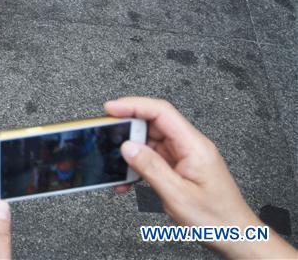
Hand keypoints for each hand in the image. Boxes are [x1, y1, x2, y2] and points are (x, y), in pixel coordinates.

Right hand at [104, 97, 297, 258]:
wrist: (237, 237)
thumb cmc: (217, 219)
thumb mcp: (177, 196)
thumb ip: (150, 168)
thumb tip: (127, 146)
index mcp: (195, 146)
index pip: (162, 112)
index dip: (134, 105)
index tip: (111, 108)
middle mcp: (191, 147)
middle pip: (154, 124)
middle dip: (127, 128)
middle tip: (105, 135)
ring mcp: (185, 157)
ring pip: (151, 142)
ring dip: (131, 151)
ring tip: (115, 163)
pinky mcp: (181, 167)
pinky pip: (154, 158)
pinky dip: (139, 165)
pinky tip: (128, 178)